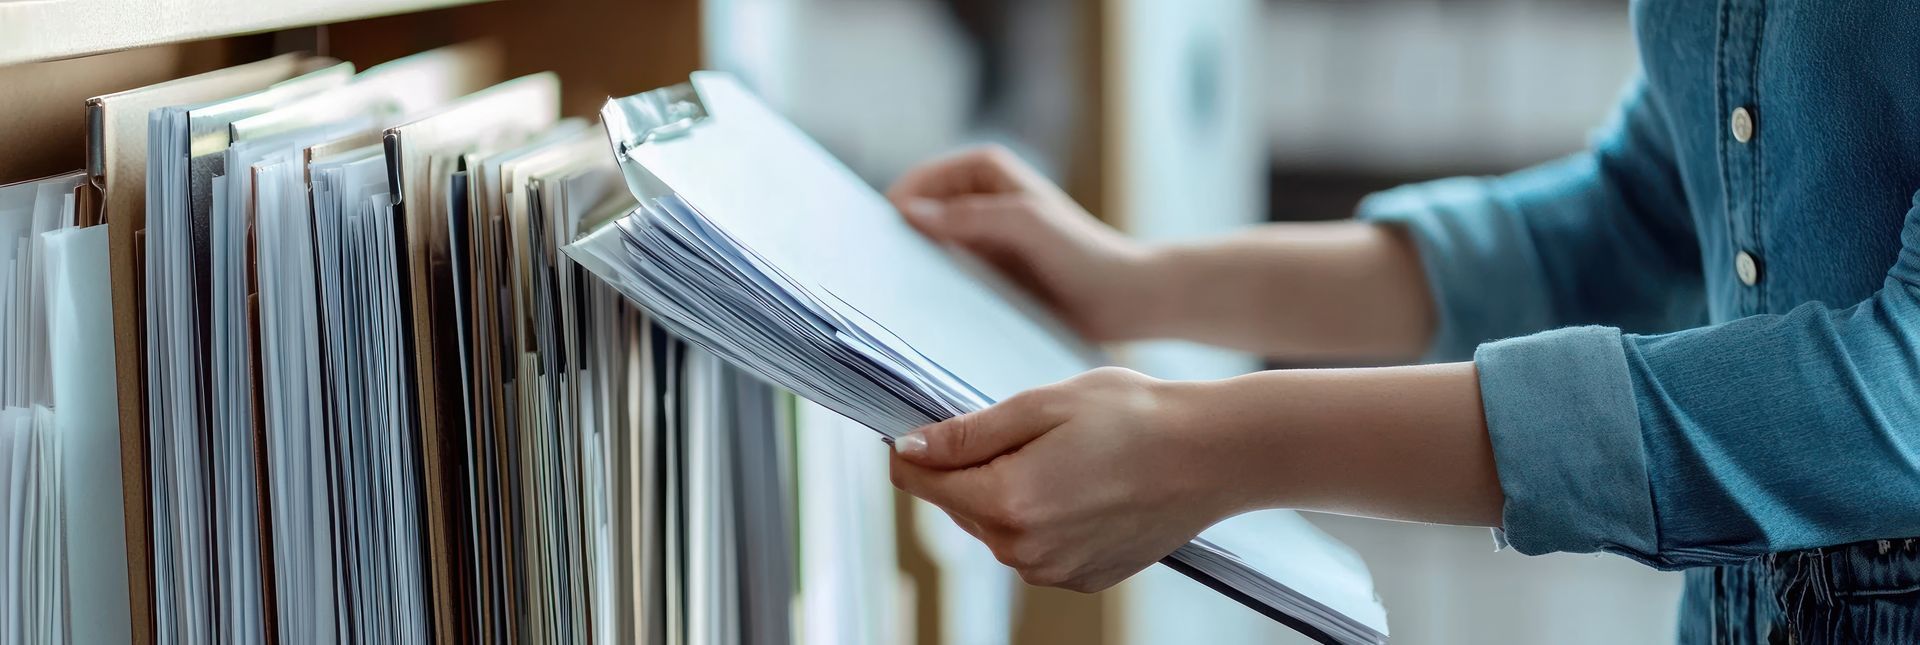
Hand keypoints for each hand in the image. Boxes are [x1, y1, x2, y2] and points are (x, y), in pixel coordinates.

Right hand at [887, 146, 1158, 341]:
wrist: (1125, 299)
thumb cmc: (1083, 254)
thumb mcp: (1025, 224)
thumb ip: (968, 216)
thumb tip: (908, 213)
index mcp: (983, 169)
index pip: (917, 184)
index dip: (890, 210)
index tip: (867, 246)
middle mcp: (976, 196)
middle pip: (916, 214)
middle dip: (894, 241)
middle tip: (867, 278)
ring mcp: (979, 236)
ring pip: (926, 247)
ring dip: (909, 268)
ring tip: (885, 299)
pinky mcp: (986, 270)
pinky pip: (945, 274)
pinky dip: (929, 288)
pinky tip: (916, 314)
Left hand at [888, 367, 1240, 592]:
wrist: (1213, 456)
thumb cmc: (1135, 418)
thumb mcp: (1043, 405)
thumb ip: (969, 433)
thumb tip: (908, 448)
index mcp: (1007, 501)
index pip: (919, 481)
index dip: (916, 448)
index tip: (936, 422)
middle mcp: (1023, 550)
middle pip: (956, 505)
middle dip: (973, 467)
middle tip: (1031, 431)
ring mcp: (1052, 572)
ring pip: (994, 527)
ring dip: (1008, 492)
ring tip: (1066, 455)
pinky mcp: (1079, 579)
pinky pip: (1034, 546)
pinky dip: (1043, 516)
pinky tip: (1083, 486)